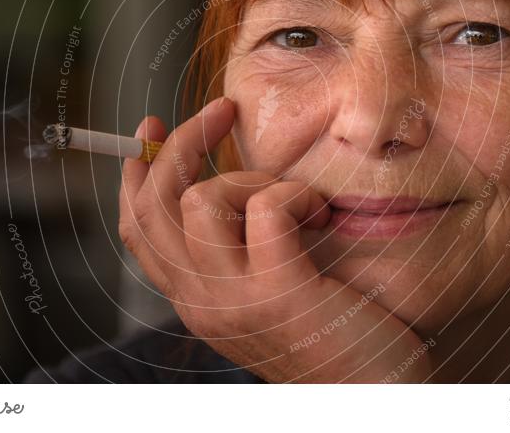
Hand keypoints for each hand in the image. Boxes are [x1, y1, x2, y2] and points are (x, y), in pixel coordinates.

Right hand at [118, 96, 434, 382]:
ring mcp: (235, 301)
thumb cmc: (331, 337)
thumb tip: (223, 187)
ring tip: (296, 201)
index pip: (138, 229)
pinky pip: (267, 208)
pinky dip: (295, 195)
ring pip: (203, 200)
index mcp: (194, 300)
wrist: (373, 397)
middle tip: (220, 111)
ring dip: (253, 179)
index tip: (151, 130)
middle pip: (157, 204)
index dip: (137, 173)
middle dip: (183, 143)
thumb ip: (234, 254)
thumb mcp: (265, 293)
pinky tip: (321, 214)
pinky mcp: (279, 293)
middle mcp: (200, 303)